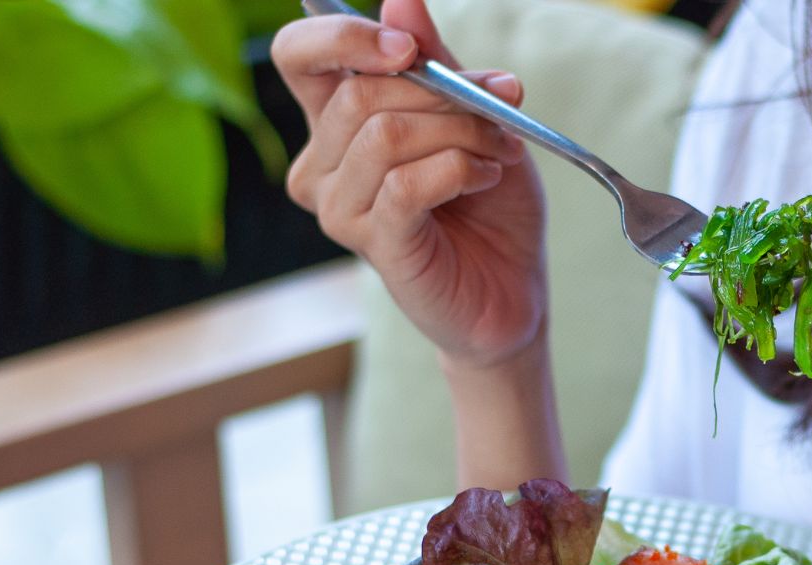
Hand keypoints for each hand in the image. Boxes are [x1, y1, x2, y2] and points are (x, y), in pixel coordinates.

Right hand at [272, 0, 548, 368]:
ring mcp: (341, 208)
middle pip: (360, 94)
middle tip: (499, 109)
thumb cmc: (489, 205)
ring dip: (460, 133)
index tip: (409, 47)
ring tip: (497, 152)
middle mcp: (324, 165)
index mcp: (337, 122)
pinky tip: (485, 179)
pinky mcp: (373, 244)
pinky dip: (458, 169)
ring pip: (385, 135)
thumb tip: (401, 0)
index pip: (299, 56)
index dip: (345, 37)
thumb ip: (437, 62)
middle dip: (443, 92)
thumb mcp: (472, 117)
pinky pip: (406, 183)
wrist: (512, 288)